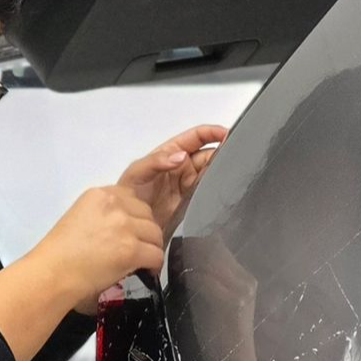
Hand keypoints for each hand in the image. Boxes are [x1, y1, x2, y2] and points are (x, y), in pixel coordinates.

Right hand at [34, 184, 166, 312]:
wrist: (54, 273)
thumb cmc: (62, 253)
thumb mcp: (82, 217)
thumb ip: (106, 213)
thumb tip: (130, 224)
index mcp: (100, 194)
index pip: (133, 198)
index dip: (134, 218)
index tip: (129, 233)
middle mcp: (114, 204)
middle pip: (148, 214)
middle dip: (145, 232)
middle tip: (136, 249)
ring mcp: (124, 225)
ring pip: (156, 234)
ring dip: (151, 248)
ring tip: (140, 261)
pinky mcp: (131, 248)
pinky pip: (156, 255)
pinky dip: (154, 265)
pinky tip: (145, 271)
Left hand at [119, 125, 227, 243]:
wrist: (129, 227)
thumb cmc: (127, 195)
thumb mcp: (137, 172)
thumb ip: (157, 161)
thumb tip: (181, 157)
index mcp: (171, 152)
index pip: (196, 137)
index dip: (212, 133)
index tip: (226, 134)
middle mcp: (182, 167)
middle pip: (209, 155)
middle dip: (221, 153)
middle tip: (232, 157)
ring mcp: (189, 186)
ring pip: (212, 174)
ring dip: (221, 173)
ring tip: (229, 173)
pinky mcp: (193, 203)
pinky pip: (209, 194)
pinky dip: (217, 191)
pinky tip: (221, 191)